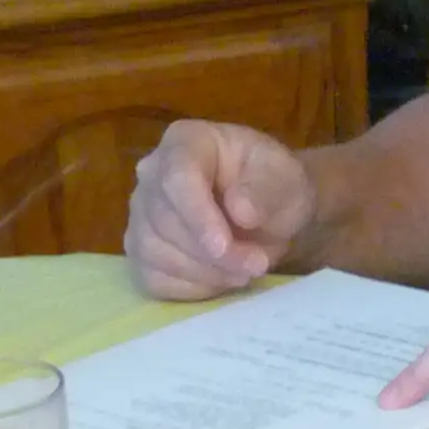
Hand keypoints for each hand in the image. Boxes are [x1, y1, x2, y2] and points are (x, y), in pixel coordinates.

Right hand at [124, 120, 315, 300]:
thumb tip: (240, 210)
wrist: (271, 217)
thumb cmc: (276, 187)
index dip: (198, 216)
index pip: (177, 177)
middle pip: (164, 220)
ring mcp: (141, 214)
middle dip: (212, 253)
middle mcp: (152, 173)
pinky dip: (189, 287)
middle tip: (256, 264)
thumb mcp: (286, 180)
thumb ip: (266, 190)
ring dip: (204, 272)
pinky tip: (220, 279)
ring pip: (153, 252)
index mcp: (186, 141)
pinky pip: (151, 278)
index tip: (223, 246)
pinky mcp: (141, 253)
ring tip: (246, 271)